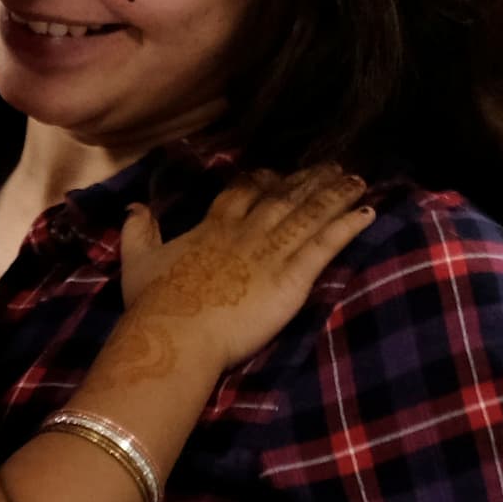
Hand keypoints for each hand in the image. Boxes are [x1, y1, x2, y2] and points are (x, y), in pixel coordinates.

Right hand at [119, 169, 375, 370]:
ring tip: (358, 179)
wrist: (174, 335)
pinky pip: (325, 245)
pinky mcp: (292, 277)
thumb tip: (134, 206)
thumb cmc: (154, 305)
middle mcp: (246, 232)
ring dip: (336, 194)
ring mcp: (271, 252)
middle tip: (332, 166)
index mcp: (213, 228)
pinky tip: (368, 211)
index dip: (262, 181)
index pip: (242, 194)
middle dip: (309, 181)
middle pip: (283, 197)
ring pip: (309, 214)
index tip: (277, 173)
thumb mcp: (137, 262)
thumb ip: (137, 231)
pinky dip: (348, 226)